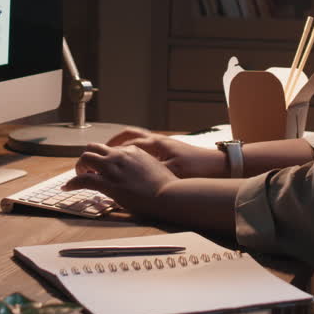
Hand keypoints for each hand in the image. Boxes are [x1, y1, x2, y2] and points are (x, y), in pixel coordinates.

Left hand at [64, 143, 179, 217]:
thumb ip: (143, 165)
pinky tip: (67, 187)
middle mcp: (120, 155)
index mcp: (132, 151)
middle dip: (88, 158)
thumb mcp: (156, 168)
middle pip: (94, 147)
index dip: (103, 159)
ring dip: (79, 166)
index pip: (110, 149)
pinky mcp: (107, 184)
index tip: (101, 167)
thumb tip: (140, 171)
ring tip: (78, 176)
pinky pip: (82, 180)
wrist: (169, 195)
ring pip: (85, 158)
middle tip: (86, 169)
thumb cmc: (167, 186)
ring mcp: (112, 168)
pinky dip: (72, 183)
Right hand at [106, 128, 227, 178]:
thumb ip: (148, 173)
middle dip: (111, 143)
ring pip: (136, 139)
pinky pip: (144, 145)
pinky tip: (131, 161)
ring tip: (110, 154)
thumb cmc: (196, 168)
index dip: (108, 152)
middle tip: (97, 153)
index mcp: (155, 144)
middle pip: (128, 135)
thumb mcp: (171, 172)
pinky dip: (133, 150)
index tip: (96, 160)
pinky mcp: (168, 149)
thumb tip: (128, 178)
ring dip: (122, 145)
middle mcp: (156, 140)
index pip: (125, 144)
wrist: (217, 164)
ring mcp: (162, 143)